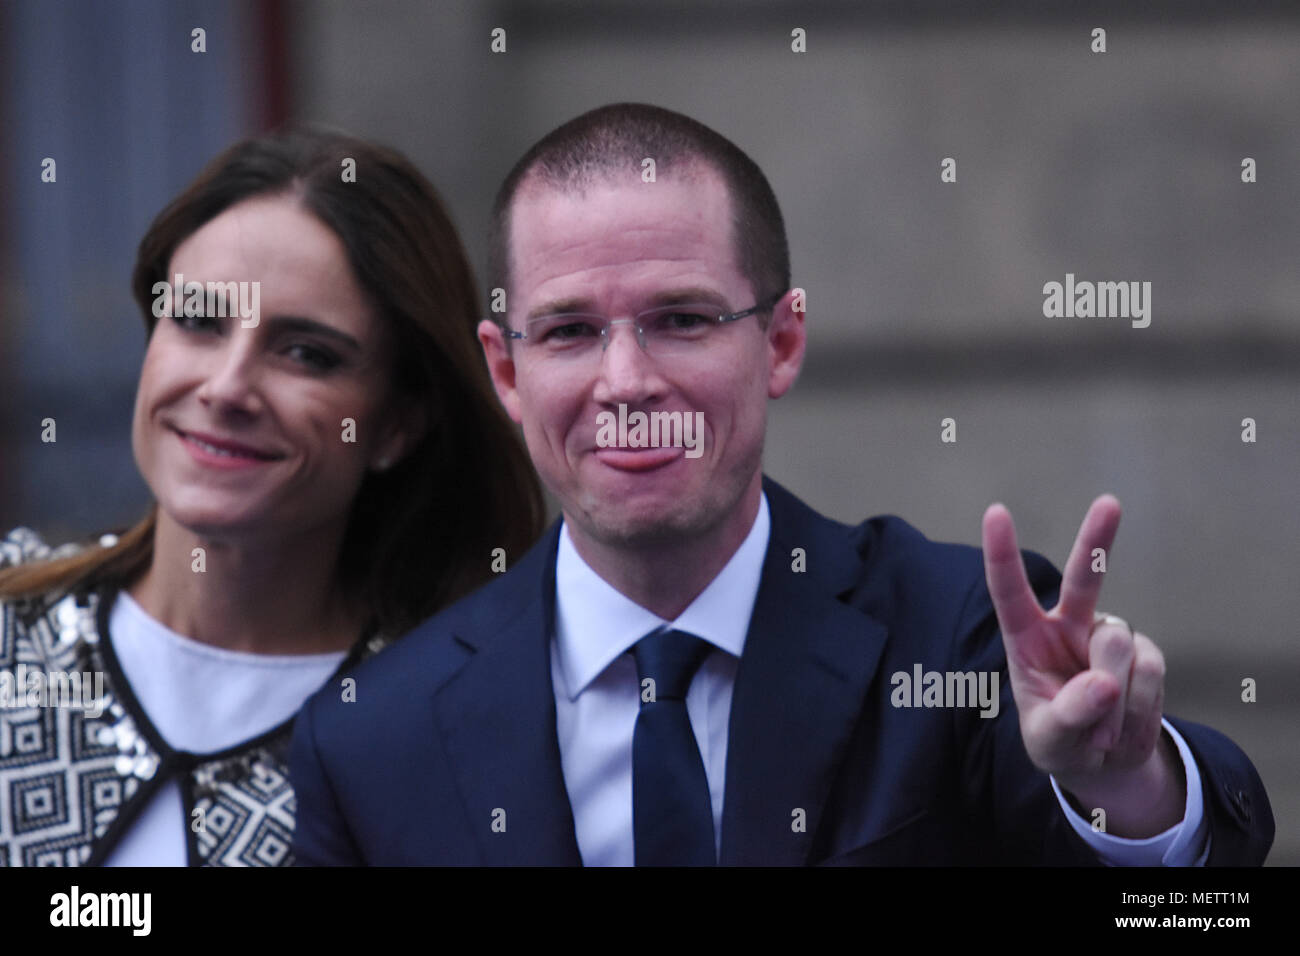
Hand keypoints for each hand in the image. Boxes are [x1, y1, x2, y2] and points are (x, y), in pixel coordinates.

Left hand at [980, 497, 1179, 832]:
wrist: (1103, 762)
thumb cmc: (1060, 740)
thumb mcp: (1050, 740)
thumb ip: (1068, 715)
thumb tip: (1106, 683)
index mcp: (1027, 637)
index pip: (1009, 591)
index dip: (1001, 553)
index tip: (996, 512)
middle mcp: (1068, 624)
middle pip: (1084, 576)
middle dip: (1097, 539)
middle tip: (1109, 502)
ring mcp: (1108, 635)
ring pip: (1119, 646)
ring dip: (1113, 699)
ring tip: (1099, 728)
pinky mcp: (1144, 653)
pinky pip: (1149, 672)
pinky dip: (1137, 708)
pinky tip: (1123, 721)